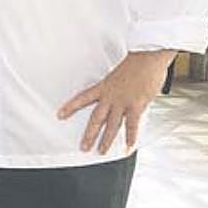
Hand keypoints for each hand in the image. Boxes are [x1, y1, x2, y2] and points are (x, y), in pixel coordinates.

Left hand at [58, 50, 175, 154]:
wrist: (147, 56)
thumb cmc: (136, 62)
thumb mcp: (119, 74)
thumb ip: (116, 86)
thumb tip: (119, 94)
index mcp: (104, 86)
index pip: (82, 98)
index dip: (70, 107)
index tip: (60, 115)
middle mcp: (110, 96)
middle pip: (96, 119)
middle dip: (89, 134)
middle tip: (83, 147)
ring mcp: (123, 102)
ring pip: (111, 125)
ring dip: (106, 140)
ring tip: (101, 151)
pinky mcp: (136, 105)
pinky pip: (132, 125)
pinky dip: (130, 137)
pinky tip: (128, 147)